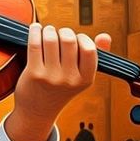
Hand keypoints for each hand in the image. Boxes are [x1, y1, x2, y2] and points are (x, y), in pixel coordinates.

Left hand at [8, 26, 110, 140]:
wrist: (38, 110)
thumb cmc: (61, 88)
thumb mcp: (82, 77)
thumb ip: (94, 56)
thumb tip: (105, 36)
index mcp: (86, 80)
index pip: (89, 49)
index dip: (82, 38)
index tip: (76, 40)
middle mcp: (70, 80)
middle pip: (69, 40)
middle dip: (64, 32)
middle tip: (59, 35)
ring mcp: (51, 77)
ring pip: (51, 39)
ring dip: (49, 30)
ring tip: (47, 33)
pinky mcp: (34, 74)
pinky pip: (35, 43)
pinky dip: (35, 31)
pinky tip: (36, 29)